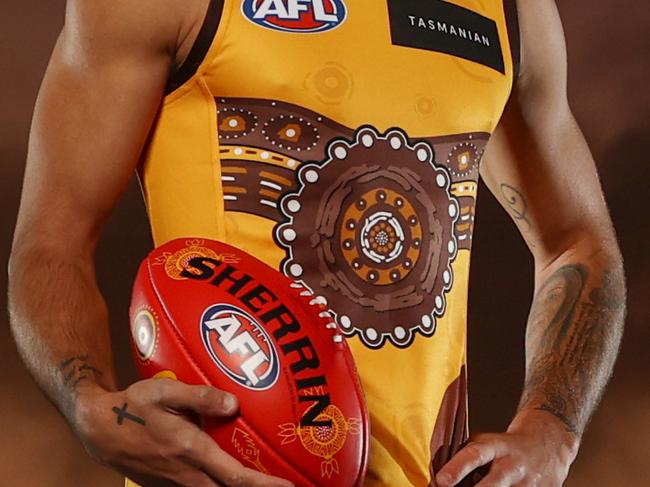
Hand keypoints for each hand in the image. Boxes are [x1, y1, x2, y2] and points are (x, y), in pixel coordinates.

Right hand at [74, 378, 293, 486]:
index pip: (235, 477)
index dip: (264, 484)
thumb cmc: (133, 406)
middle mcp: (186, 474)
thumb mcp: (164, 393)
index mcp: (191, 452)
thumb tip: (233, 404)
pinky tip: (227, 476)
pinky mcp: (167, 485)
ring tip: (260, 479)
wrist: (98, 429)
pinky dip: (218, 485)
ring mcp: (175, 484)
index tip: (288, 486)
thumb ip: (201, 397)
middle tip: (283, 484)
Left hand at [436, 410, 578, 486]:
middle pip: (491, 485)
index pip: (474, 455)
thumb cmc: (508, 446)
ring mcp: (528, 484)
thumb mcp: (486, 442)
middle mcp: (513, 466)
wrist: (548, 443)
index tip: (440, 481)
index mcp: (496, 446)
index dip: (456, 468)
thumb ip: (465, 456)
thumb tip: (439, 478)